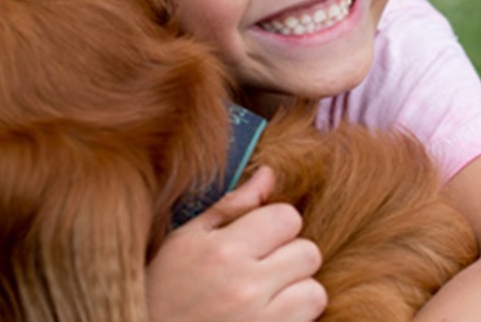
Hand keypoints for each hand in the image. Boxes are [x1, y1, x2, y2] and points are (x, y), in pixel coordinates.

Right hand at [146, 166, 326, 320]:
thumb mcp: (187, 239)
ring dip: (298, 290)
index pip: (288, 217)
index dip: (277, 224)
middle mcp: (245, 286)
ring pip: (315, 291)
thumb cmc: (165, 287)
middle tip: (263, 268)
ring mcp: (260, 321)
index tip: (259, 238)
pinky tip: (268, 315)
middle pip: (308, 252)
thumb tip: (270, 174)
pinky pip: (309, 319)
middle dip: (290, 256)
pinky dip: (296, 317)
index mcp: (223, 251)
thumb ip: (232, 206)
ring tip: (268, 295)